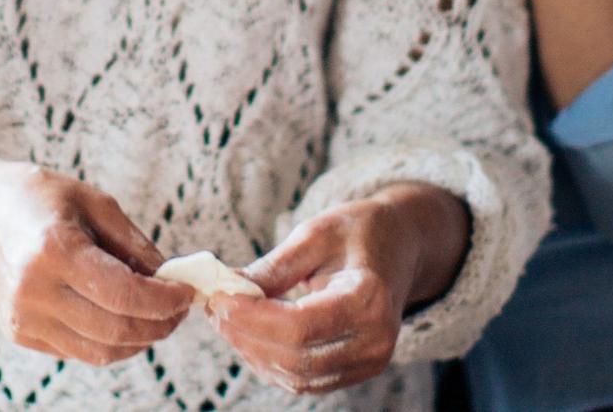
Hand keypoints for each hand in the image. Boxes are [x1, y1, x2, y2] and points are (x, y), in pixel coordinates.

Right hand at [0, 160, 193, 366]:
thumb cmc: (34, 198)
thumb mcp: (91, 201)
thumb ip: (134, 242)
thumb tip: (170, 278)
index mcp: (54, 249)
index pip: (125, 294)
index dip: (165, 300)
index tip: (186, 291)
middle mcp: (35, 291)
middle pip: (117, 329)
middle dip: (160, 324)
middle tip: (178, 308)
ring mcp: (23, 318)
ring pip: (101, 351)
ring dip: (140, 340)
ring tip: (156, 315)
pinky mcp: (20, 334)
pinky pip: (79, 351)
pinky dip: (110, 341)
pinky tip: (122, 318)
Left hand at [208, 196, 444, 395]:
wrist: (398, 245)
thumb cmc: (356, 232)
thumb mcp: (313, 234)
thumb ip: (272, 268)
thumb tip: (225, 289)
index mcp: (370, 299)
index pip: (301, 327)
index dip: (252, 318)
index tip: (219, 297)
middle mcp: (376, 341)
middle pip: (296, 358)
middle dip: (246, 336)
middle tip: (214, 307)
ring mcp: (369, 362)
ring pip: (297, 377)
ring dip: (252, 352)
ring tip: (225, 317)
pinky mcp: (355, 370)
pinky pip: (304, 380)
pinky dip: (270, 361)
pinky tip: (248, 333)